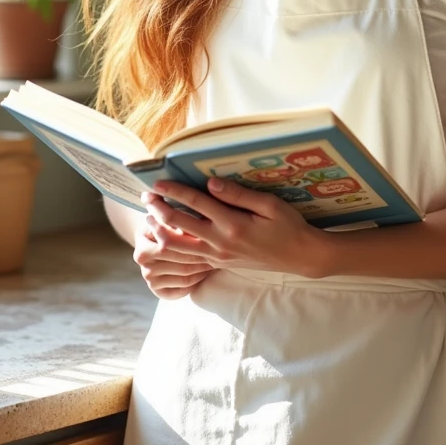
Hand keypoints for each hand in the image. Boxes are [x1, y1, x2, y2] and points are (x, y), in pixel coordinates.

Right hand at [132, 218, 215, 299]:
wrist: (155, 238)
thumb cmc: (167, 223)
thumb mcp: (169, 219)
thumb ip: (177, 222)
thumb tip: (191, 226)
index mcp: (142, 248)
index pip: (169, 247)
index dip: (192, 242)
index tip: (210, 236)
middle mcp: (143, 267)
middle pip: (180, 264)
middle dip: (202, 257)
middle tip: (222, 251)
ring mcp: (150, 279)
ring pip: (185, 277)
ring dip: (204, 269)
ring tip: (218, 260)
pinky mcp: (158, 291)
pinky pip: (183, 289)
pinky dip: (197, 282)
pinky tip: (207, 271)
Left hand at [141, 177, 326, 278]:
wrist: (299, 257)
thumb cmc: (288, 226)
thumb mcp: (269, 204)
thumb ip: (238, 194)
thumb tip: (211, 181)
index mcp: (233, 224)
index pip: (196, 203)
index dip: (174, 191)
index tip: (158, 181)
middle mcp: (220, 242)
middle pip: (178, 227)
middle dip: (159, 210)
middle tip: (146, 197)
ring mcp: (218, 256)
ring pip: (178, 247)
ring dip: (161, 231)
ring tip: (151, 216)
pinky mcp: (218, 263)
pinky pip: (188, 257)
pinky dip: (173, 245)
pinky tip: (166, 234)